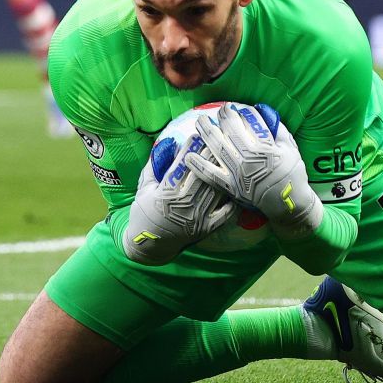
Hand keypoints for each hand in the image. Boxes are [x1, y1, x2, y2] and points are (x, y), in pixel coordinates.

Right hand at [123, 143, 233, 263]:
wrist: (149, 246)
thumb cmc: (144, 213)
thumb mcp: (144, 187)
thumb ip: (154, 166)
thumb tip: (166, 144)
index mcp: (166, 194)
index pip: (181, 167)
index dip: (189, 150)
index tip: (196, 135)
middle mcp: (183, 205)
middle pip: (201, 176)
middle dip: (209, 156)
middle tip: (218, 139)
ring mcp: (196, 218)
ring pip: (214, 191)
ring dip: (222, 174)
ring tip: (229, 157)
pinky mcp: (205, 229)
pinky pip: (223, 214)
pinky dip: (231, 202)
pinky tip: (237, 188)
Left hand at [185, 105, 321, 238]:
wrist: (287, 203)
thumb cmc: (291, 174)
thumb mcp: (290, 148)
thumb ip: (278, 129)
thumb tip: (263, 112)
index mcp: (264, 148)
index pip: (249, 122)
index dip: (239, 112)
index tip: (233, 107)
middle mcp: (248, 159)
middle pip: (230, 131)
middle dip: (222, 117)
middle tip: (217, 110)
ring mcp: (237, 173)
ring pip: (217, 148)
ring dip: (206, 133)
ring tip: (200, 122)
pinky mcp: (230, 186)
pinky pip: (210, 175)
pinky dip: (199, 166)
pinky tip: (189, 156)